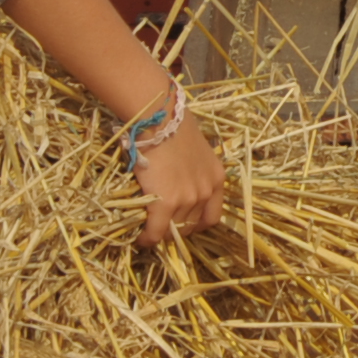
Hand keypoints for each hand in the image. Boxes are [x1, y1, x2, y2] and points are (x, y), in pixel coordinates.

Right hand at [133, 121, 225, 248]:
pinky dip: (148, 239)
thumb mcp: (194, 150)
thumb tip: (177, 178)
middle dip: (177, 231)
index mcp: (216, 179)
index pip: (212, 216)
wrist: (159, 118)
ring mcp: (188, 198)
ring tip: (148, 233)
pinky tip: (140, 239)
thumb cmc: (171, 126)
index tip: (184, 225)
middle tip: (161, 229)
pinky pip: (157, 231)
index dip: (197, 225)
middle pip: (192, 225)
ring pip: (174, 230)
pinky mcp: (167, 203)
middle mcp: (206, 191)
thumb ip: (192, 169)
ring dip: (161, 235)